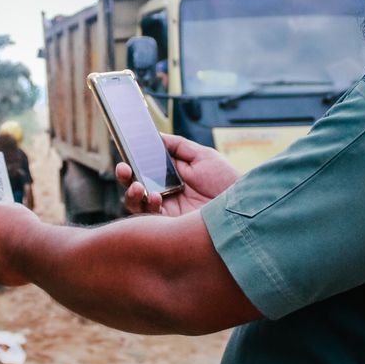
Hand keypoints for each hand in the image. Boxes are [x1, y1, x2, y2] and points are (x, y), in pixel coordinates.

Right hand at [116, 133, 237, 216]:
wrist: (242, 206)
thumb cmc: (226, 181)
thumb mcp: (202, 156)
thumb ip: (178, 146)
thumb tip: (156, 136)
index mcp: (170, 177)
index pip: (144, 169)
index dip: (132, 161)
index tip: (125, 152)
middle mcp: (164, 194)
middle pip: (135, 186)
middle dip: (124, 177)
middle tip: (122, 169)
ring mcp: (166, 212)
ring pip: (136, 204)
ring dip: (131, 193)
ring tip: (137, 185)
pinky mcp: (169, 228)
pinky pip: (149, 219)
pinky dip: (147, 206)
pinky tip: (155, 196)